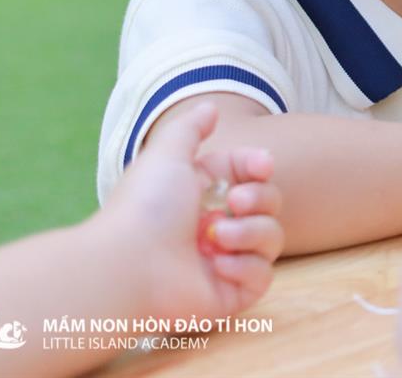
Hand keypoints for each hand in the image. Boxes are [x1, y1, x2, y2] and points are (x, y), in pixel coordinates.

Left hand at [92, 100, 284, 319]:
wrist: (129, 265)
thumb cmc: (145, 208)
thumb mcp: (167, 153)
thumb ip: (191, 128)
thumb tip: (211, 108)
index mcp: (204, 194)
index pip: (252, 174)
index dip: (260, 167)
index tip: (260, 166)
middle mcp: (217, 226)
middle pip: (270, 202)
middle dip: (258, 198)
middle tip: (233, 201)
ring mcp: (226, 261)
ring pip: (272, 237)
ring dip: (249, 232)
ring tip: (214, 239)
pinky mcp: (232, 293)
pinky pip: (263, 276)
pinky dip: (244, 267)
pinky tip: (216, 265)